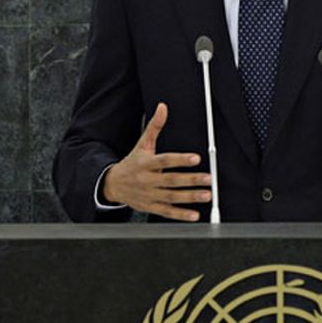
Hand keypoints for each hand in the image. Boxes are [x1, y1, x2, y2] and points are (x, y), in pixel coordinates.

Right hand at [102, 103, 212, 220]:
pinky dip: (181, 215)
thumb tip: (163, 108)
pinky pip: (166, 212)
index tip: (196, 158)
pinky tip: (194, 215)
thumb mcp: (142, 144)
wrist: (113, 184)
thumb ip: (154, 126)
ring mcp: (149, 195)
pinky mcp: (150, 207)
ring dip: (190, 197)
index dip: (180, 160)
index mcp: (146, 163)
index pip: (165, 160)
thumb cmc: (132, 163)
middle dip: (191, 180)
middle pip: (171, 180)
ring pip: (171, 197)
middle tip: (208, 179)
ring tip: (206, 195)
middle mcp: (147, 180)